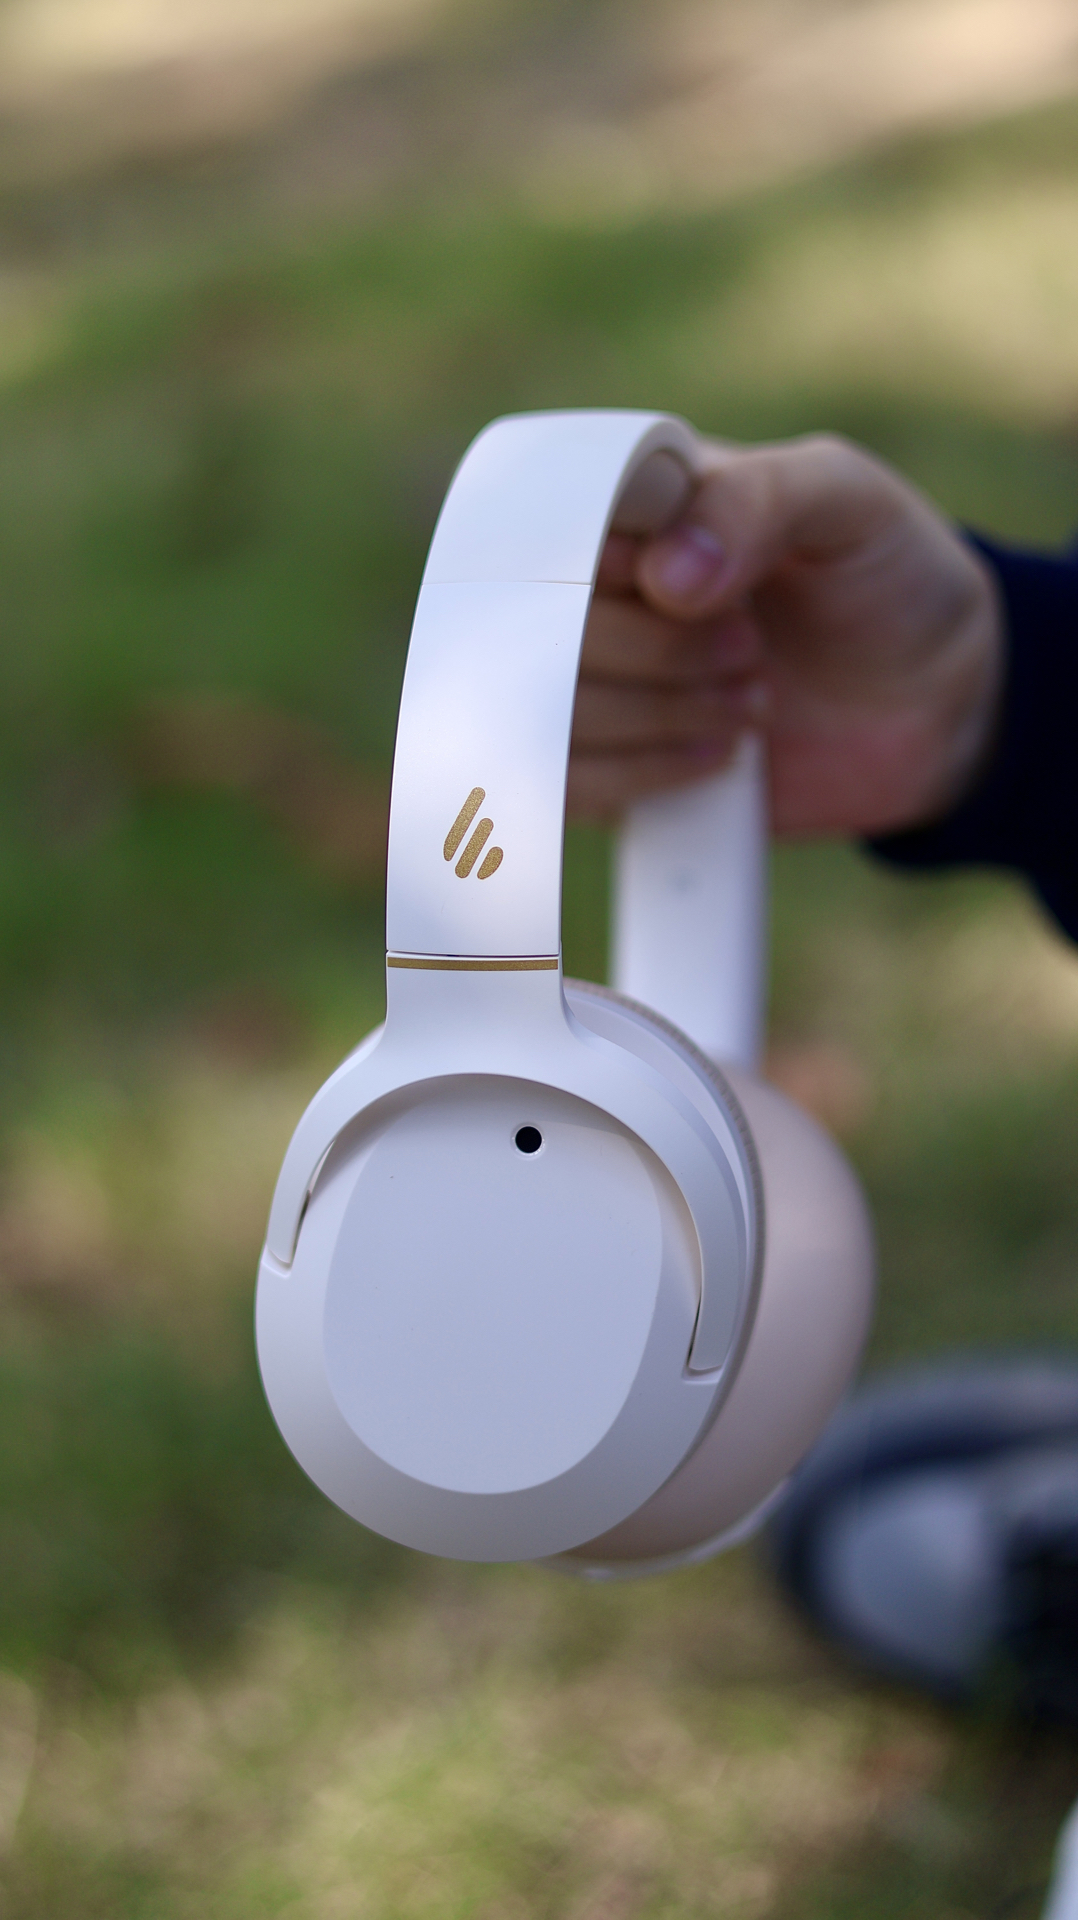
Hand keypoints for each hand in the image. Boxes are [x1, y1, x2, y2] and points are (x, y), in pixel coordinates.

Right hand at [570, 434, 1003, 836]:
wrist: (934, 704)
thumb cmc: (884, 575)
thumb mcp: (846, 501)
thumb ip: (757, 500)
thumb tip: (663, 577)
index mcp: (634, 501)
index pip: (547, 518)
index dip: (599, 562)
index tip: (674, 588)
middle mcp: (597, 587)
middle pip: (538, 621)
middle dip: (650, 648)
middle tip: (749, 647)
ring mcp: (595, 679)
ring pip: (543, 706)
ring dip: (651, 714)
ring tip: (751, 701)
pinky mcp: (607, 764)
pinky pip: (561, 784)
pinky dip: (637, 776)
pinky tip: (715, 756)